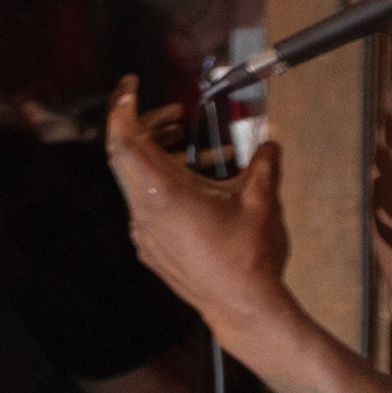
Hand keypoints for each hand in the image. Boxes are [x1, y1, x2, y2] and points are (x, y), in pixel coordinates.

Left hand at [107, 79, 296, 334]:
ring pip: (139, 182)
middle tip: (176, 114)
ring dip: (162, 156)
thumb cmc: (248, 255)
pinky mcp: (151, 248)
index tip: (130, 86)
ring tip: (195, 146)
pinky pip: (149, 206)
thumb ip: (264, 161)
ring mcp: (144, 233)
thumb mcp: (261, 198)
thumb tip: (269, 141)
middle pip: (128, 156)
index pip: (123, 140)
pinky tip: (200, 184)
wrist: (241, 306)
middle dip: (149, 127)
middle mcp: (143, 212)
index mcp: (162, 193)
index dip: (122, 108)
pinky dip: (166, 184)